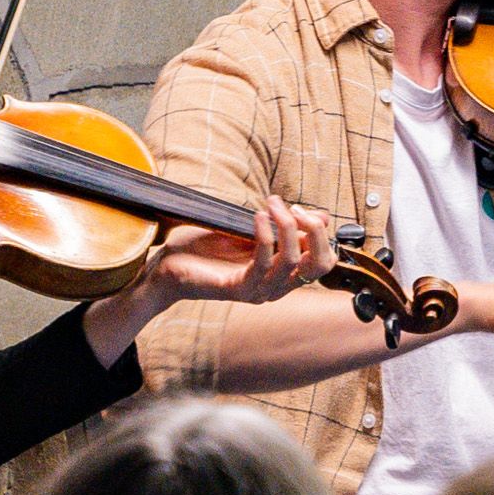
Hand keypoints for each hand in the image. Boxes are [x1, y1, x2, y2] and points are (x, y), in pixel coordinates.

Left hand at [145, 200, 340, 306]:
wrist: (169, 267)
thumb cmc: (208, 248)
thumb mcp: (252, 231)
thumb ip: (284, 227)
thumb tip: (321, 215)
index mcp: (283, 275)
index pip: (324, 261)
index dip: (321, 233)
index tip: (300, 209)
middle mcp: (277, 287)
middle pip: (319, 264)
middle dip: (315, 231)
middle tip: (294, 208)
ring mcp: (260, 291)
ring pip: (292, 260)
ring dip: (285, 225)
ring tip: (271, 203)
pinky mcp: (239, 289)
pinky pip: (263, 262)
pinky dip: (264, 235)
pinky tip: (256, 215)